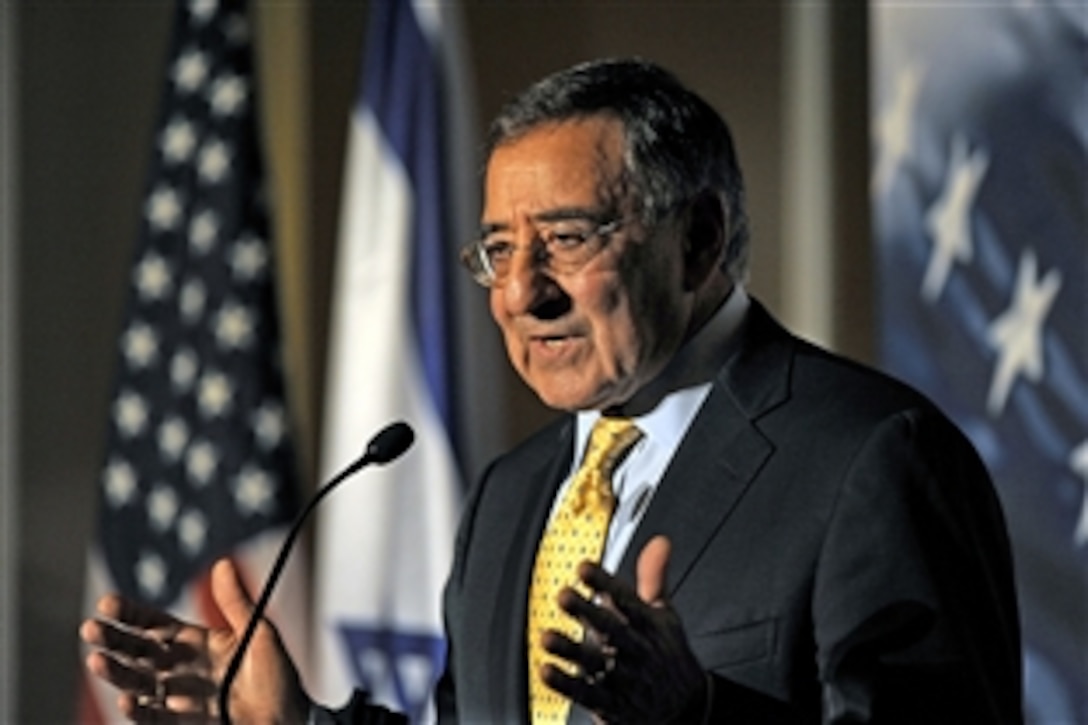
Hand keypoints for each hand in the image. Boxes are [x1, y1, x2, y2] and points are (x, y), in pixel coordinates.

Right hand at [80, 558, 307, 723]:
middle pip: (138, 652)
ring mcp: (179, 698)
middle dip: (113, 640)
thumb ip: (236, 603)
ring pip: (138, 683)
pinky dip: (137, 710)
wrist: (290, 719)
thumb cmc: (278, 676)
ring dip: (116, 674)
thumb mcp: (259, 634)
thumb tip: (222, 564)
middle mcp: (181, 669)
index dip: (131, 614)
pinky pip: (152, 718)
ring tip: (98, 661)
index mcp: (196, 643)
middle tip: (90, 628)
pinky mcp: (181, 724)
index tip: (107, 603)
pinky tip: (126, 699)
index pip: (155, 625)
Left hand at [539, 536, 707, 723]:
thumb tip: (659, 542)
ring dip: (570, 650)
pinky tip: (546, 670)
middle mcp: (637, 651)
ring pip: (596, 663)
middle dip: (587, 613)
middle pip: (612, 630)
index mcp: (649, 626)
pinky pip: (587, 694)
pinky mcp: (611, 703)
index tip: (583, 568)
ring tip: (546, 636)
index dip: (605, 583)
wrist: (683, 709)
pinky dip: (565, 684)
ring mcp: (624, 679)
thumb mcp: (665, 615)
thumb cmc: (667, 655)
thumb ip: (655, 577)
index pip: (628, 601)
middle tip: (563, 596)